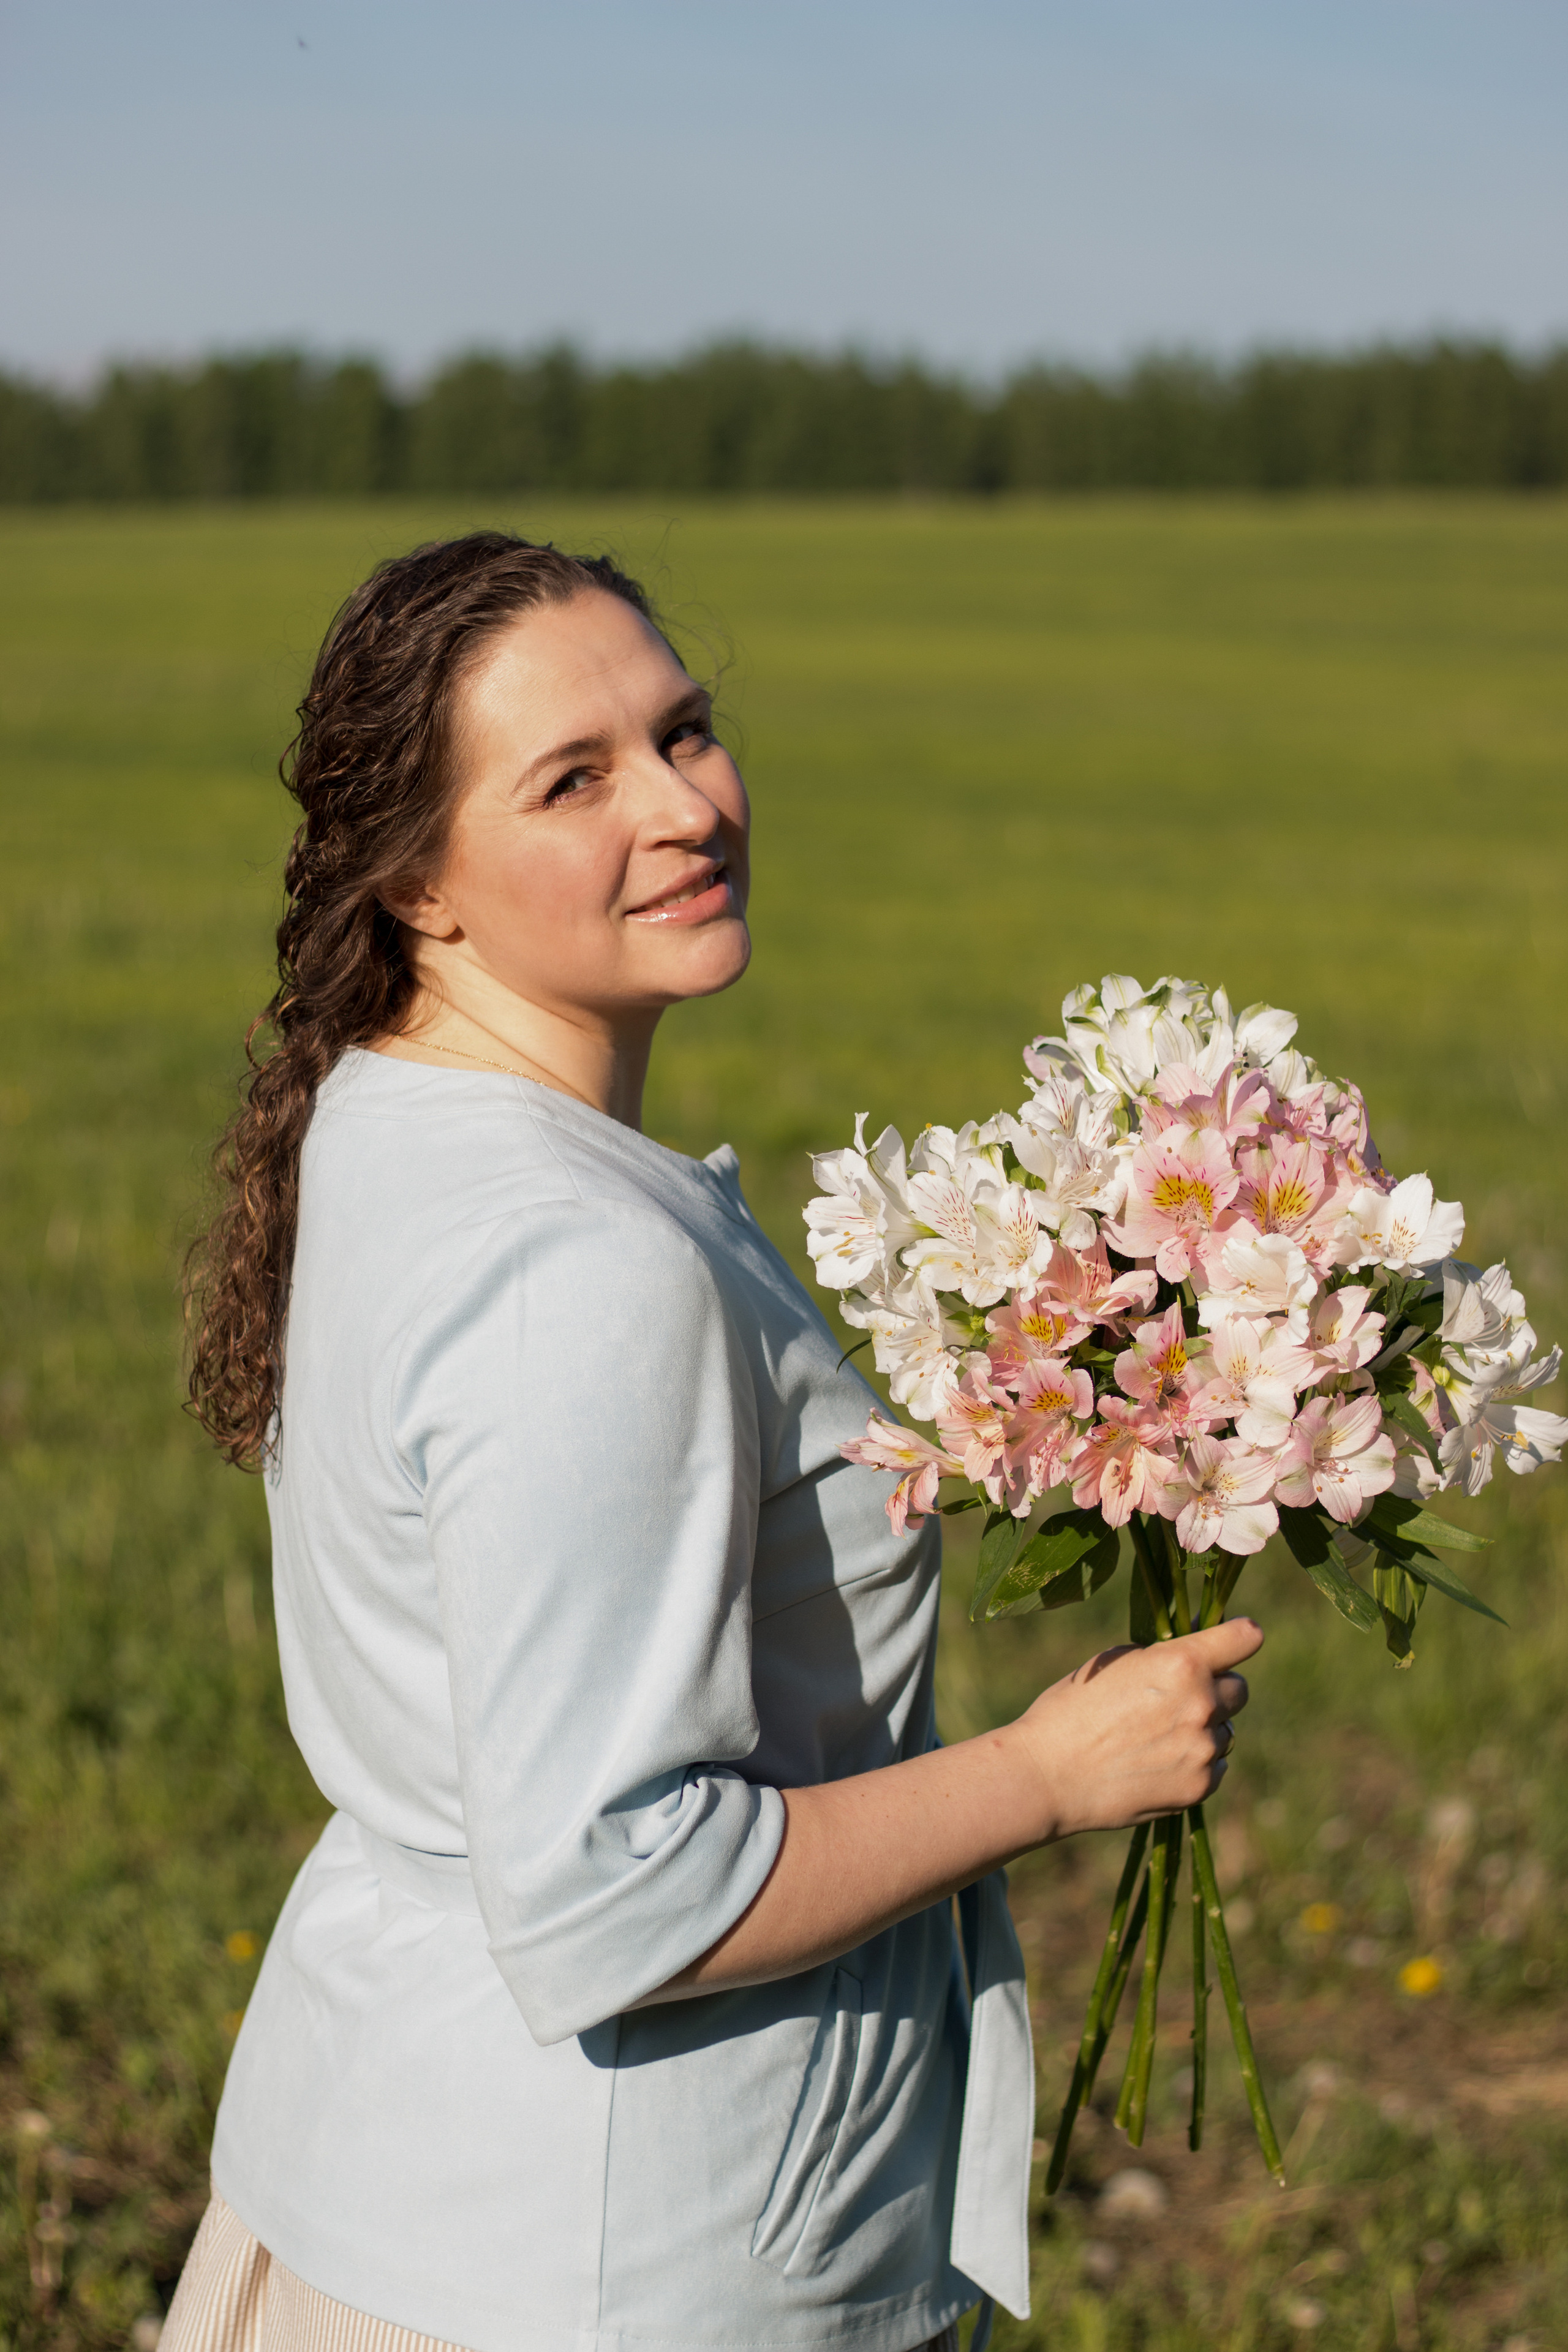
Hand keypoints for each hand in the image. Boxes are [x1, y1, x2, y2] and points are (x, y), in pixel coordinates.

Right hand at [1006, 1619, 1263, 1841]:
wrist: (1047, 1775)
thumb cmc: (1070, 1709)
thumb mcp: (1113, 1663)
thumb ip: (1161, 1655)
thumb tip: (1196, 1644)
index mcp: (1180, 1662)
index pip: (1246, 1638)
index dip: (1240, 1636)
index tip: (1232, 1641)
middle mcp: (1201, 1703)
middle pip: (1239, 1689)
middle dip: (1216, 1688)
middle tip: (1179, 1697)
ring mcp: (1203, 1749)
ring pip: (1226, 1730)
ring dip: (1204, 1729)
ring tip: (1156, 1737)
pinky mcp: (1199, 1787)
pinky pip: (1216, 1766)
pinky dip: (1195, 1763)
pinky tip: (1156, 1763)